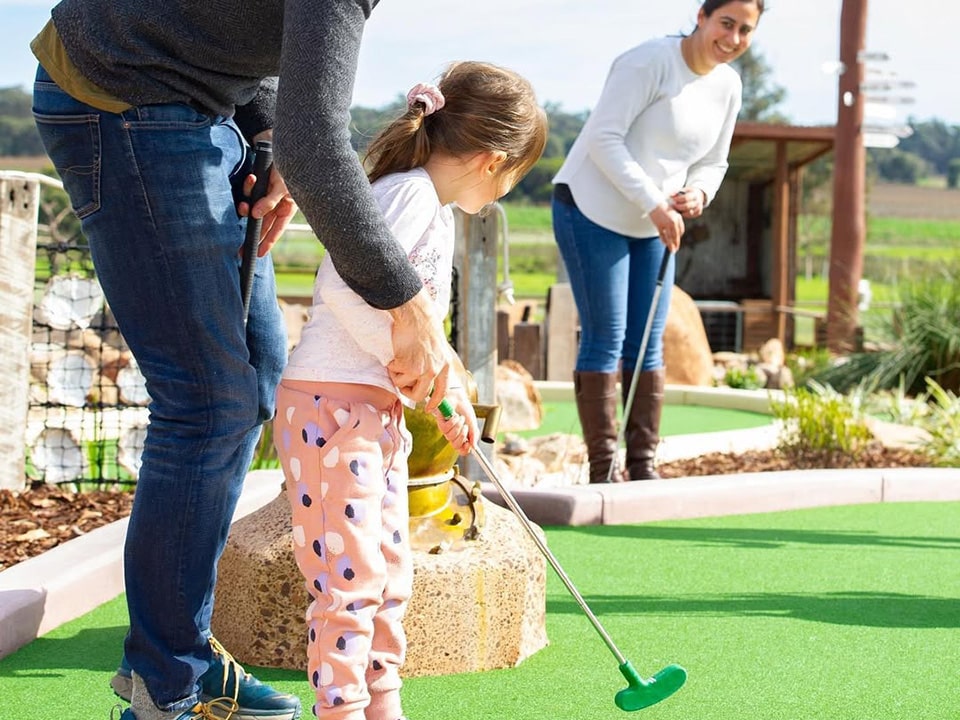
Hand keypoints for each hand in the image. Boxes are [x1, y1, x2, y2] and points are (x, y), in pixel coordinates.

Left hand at [238, 166, 297, 255]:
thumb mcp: (282, 186)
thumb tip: (255, 215)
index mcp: (287, 208)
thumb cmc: (288, 166)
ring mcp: (265, 196)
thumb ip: (269, 201)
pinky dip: (248, 187)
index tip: (258, 254)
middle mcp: (276, 205)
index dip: (267, 243)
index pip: (276, 230)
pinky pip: (249, 192)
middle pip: (262, 225)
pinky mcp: (257, 186)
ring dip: (246, 207)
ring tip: (242, 206)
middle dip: (251, 235)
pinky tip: (251, 178)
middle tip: (239, 251)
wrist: (280, 144)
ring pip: (252, 208)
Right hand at [387, 288, 450, 406]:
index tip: (428, 409)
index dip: (435, 402)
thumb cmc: (424, 326)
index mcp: (445, 365)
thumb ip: (435, 362)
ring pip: (403, 385)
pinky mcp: (408, 367)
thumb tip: (428, 379)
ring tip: (398, 359)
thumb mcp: (438, 346)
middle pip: (421, 395)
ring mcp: (422, 370)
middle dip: (408, 393)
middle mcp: (435, 370)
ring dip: (397, 375)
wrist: (415, 315)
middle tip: (402, 385)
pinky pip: (394, 374)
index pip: (443, 391)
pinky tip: (396, 353)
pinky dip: (391, 366)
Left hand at [430, 386, 477, 454]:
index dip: (465, 450)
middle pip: (456, 446)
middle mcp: (453, 435)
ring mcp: (446, 430)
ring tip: (460, 418)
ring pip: (450, 437)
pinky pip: (445, 429)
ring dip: (458, 427)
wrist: (459, 398)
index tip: (469, 445)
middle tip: (465, 427)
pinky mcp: (440, 423)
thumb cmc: (464, 409)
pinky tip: (454, 415)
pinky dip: (452, 422)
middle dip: (462, 437)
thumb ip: (474, 435)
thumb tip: (474, 446)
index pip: (462, 449)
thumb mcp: (473, 423)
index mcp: (462, 436)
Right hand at [649, 202, 684, 252]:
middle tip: (676, 249)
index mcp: (678, 218)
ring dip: (671, 245)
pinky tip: (665, 244)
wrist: (654, 203)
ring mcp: (666, 224)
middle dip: (676, 243)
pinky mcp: (659, 225)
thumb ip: (675, 220)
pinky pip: (662, 235)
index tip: (677, 241)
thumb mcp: (672, 213)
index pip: (681, 230)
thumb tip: (675, 231)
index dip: (679, 237)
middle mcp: (674, 221)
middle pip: (676, 235)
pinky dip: (664, 240)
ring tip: (672, 250)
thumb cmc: (663, 207)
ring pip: (670, 237)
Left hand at [670, 187, 705, 219]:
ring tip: (678, 209)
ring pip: (689, 212)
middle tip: (674, 205)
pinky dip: (685, 214)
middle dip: (679, 207)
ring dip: (682, 211)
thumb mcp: (683, 190)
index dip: (678, 199)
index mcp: (694, 194)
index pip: (686, 198)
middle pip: (687, 206)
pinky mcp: (698, 212)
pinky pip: (691, 216)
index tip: (673, 199)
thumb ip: (677, 192)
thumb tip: (671, 195)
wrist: (697, 196)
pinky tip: (682, 211)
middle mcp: (698, 201)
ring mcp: (699, 207)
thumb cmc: (687, 193)